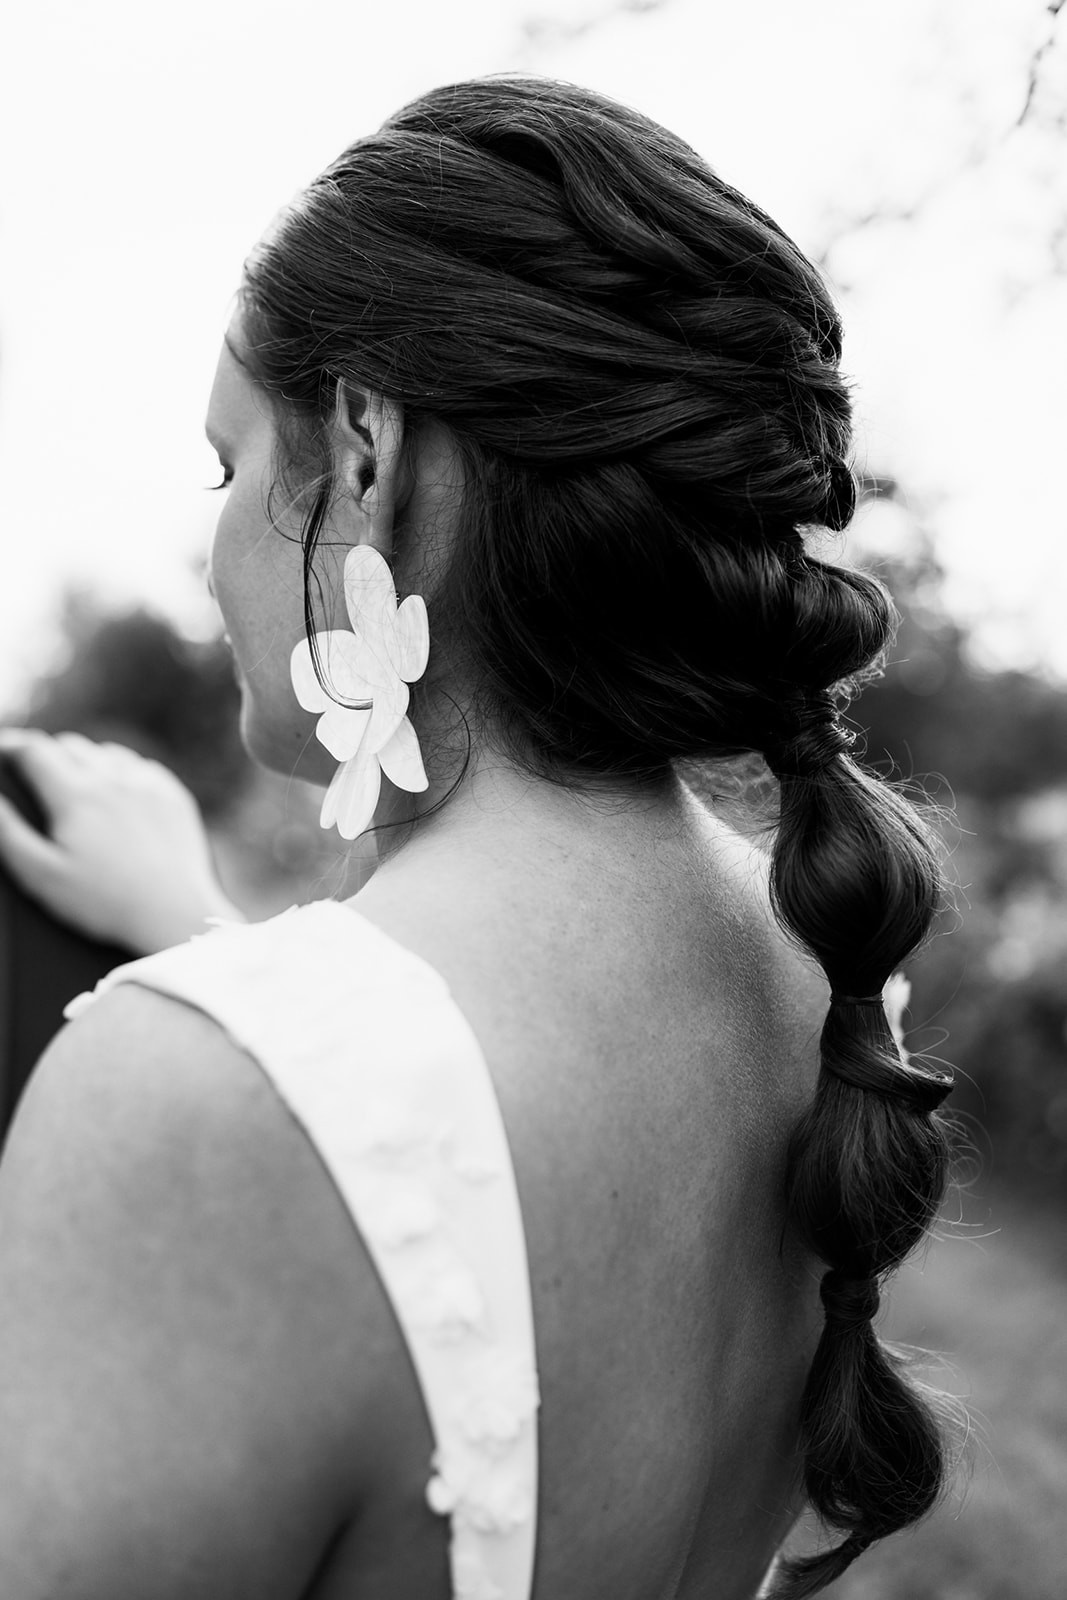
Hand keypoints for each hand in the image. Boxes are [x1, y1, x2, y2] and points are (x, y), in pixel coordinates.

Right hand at [0, 730, 244, 955]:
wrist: (175, 915)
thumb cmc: (104, 902)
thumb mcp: (42, 875)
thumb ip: (9, 833)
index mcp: (77, 794)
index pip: (34, 750)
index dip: (11, 746)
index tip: (0, 751)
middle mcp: (115, 778)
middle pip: (69, 745)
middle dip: (45, 753)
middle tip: (30, 771)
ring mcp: (149, 784)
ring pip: (106, 752)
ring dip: (83, 759)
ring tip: (69, 780)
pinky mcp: (174, 796)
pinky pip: (140, 767)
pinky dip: (120, 771)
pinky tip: (114, 792)